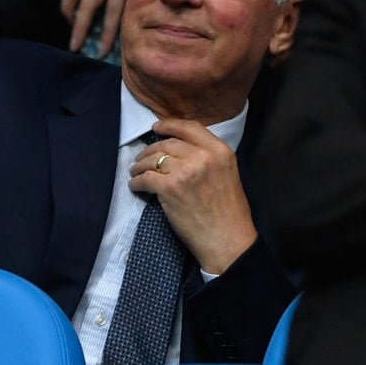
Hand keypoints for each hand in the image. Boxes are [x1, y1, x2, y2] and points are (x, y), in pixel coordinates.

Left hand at [128, 119, 257, 273]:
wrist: (228, 241)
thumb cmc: (230, 213)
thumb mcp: (227, 174)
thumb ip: (209, 157)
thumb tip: (182, 150)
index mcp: (219, 151)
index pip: (190, 127)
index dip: (169, 125)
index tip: (156, 127)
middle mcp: (202, 157)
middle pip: (168, 143)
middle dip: (150, 149)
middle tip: (142, 157)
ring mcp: (184, 171)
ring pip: (153, 159)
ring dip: (140, 165)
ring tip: (135, 171)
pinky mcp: (169, 188)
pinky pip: (145, 178)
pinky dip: (137, 182)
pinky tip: (135, 186)